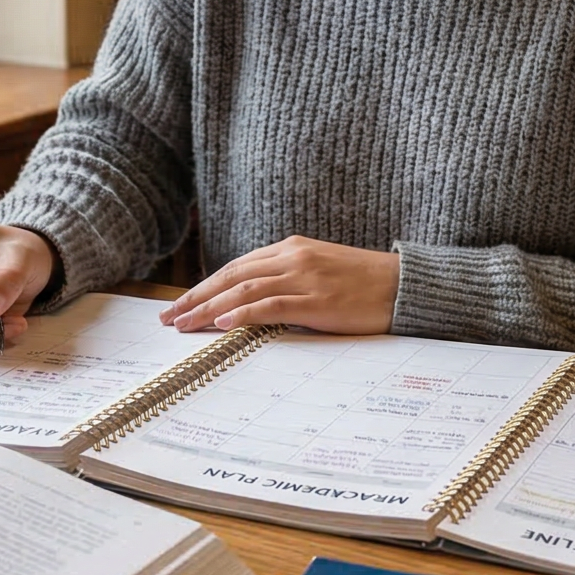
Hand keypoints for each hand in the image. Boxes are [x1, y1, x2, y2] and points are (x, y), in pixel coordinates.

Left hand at [162, 236, 399, 333]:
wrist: (405, 285)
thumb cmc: (365, 284)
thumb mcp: (321, 272)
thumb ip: (288, 280)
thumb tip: (253, 304)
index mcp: (292, 249)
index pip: (236, 267)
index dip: (205, 285)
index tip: (181, 303)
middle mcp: (293, 258)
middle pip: (232, 276)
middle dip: (197, 296)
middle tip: (169, 317)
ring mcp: (305, 278)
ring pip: (244, 291)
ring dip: (209, 309)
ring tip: (184, 324)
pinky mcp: (318, 301)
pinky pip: (271, 306)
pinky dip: (243, 315)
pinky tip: (222, 325)